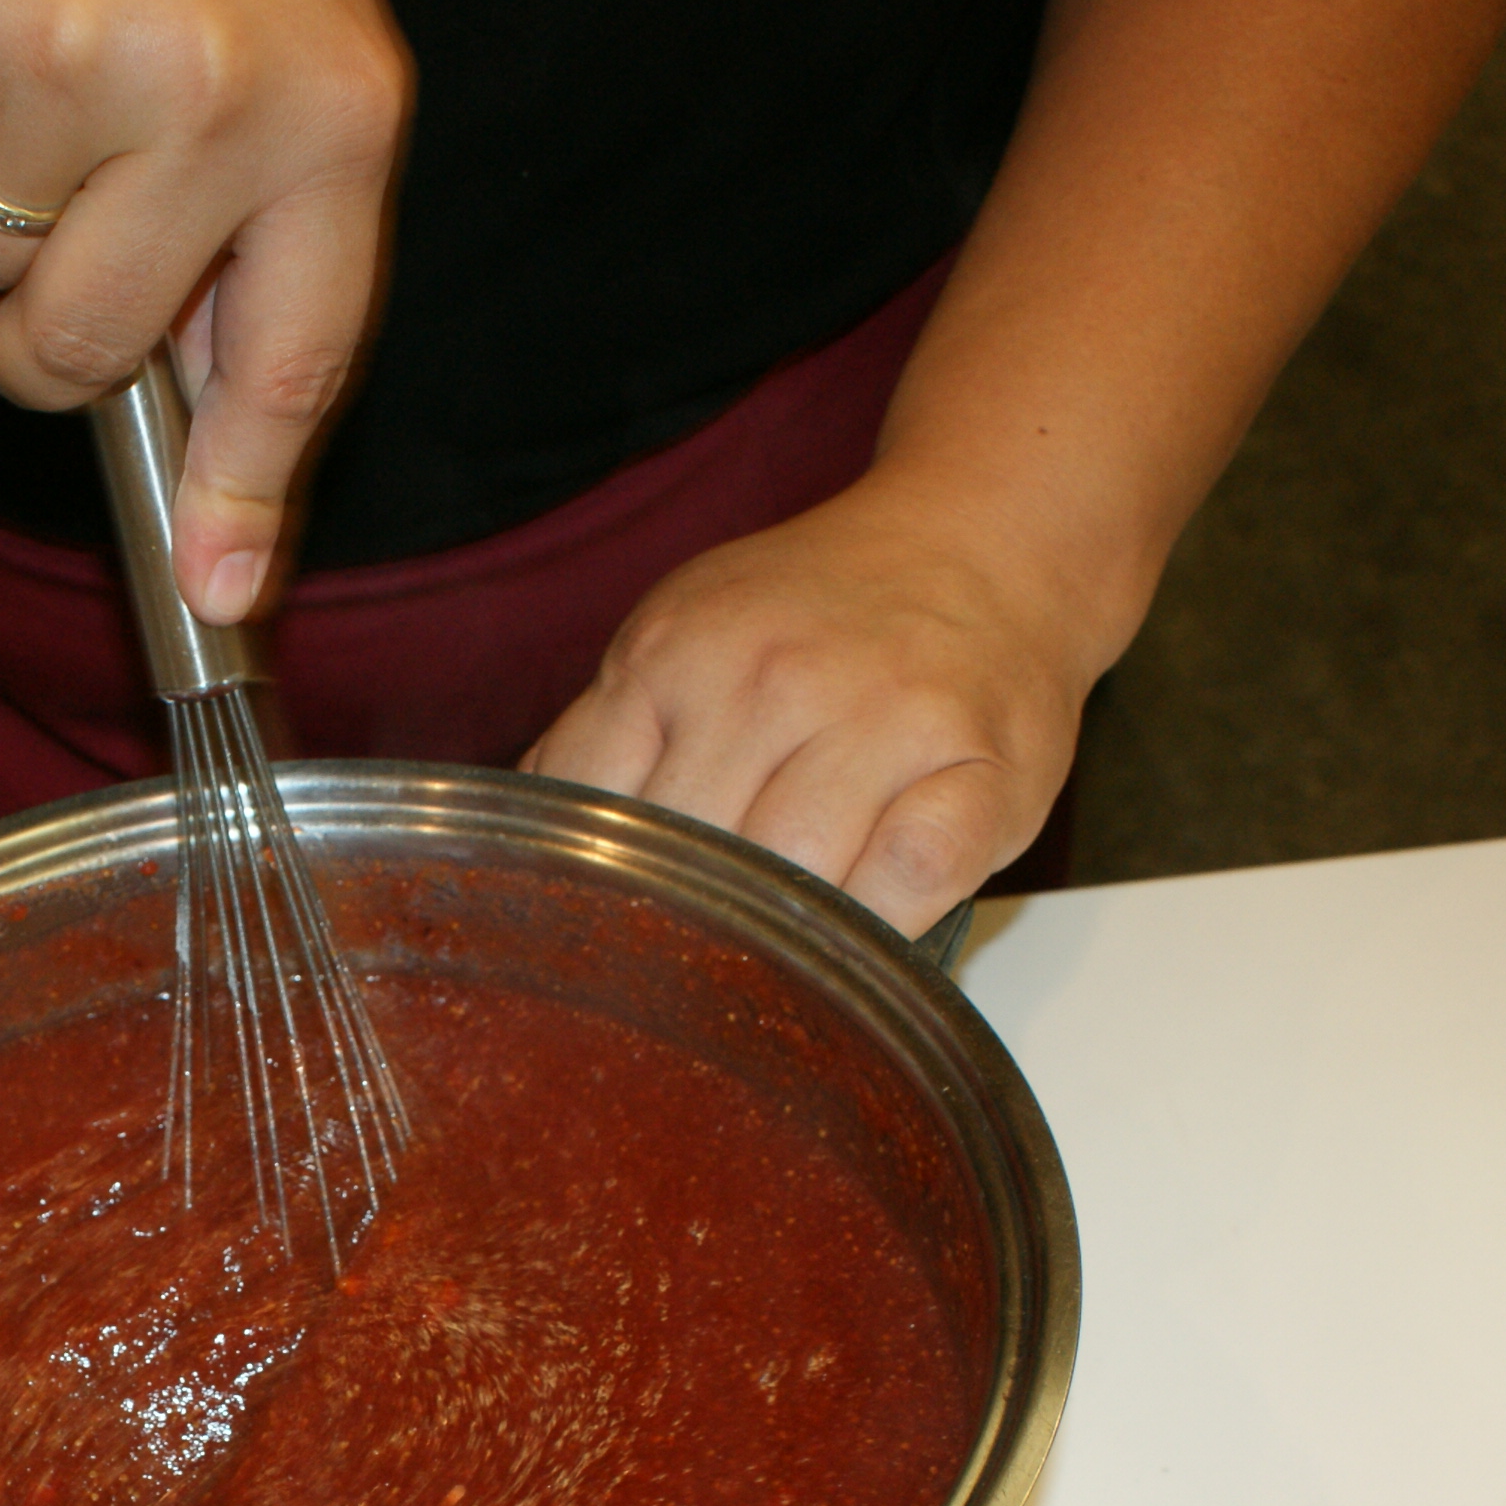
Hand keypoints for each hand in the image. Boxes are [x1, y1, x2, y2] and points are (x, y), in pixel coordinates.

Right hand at [0, 0, 409, 621]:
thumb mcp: (295, 51)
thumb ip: (270, 254)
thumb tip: (218, 495)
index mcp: (332, 108)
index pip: (297, 356)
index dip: (248, 497)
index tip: (220, 600)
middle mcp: (206, 88)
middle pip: (85, 349)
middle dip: (47, 334)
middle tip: (55, 224)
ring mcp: (50, 52)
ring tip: (30, 48)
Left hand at [524, 488, 1111, 940]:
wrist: (979, 543)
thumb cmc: (818, 617)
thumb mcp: (684, 637)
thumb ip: (607, 736)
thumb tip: (521, 851)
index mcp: (677, 651)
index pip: (595, 812)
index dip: (593, 890)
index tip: (600, 936)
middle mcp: (778, 680)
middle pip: (698, 863)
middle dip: (694, 925)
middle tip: (702, 962)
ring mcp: (888, 723)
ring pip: (803, 885)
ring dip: (790, 933)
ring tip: (788, 942)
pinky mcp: (984, 772)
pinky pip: (912, 881)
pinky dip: (885, 919)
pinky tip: (871, 916)